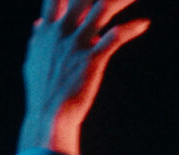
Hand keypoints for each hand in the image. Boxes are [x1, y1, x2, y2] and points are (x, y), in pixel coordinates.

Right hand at [21, 0, 148, 150]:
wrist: (48, 118)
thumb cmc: (42, 92)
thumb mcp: (34, 61)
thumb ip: (38, 40)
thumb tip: (38, 24)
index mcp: (47, 31)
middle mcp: (61, 32)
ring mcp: (77, 44)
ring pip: (102, 8)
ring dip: (120, 0)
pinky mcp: (92, 59)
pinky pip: (116, 36)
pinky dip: (132, 28)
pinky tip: (144, 23)